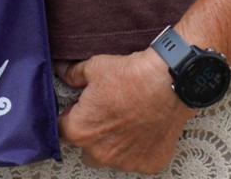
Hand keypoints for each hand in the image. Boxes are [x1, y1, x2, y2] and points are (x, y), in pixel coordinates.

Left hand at [57, 51, 192, 174]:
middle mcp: (100, 153)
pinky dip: (139, 148)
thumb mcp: (94, 68)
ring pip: (111, 157)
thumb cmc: (131, 77)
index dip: (70, 116)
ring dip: (114, 144)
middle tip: (104, 114)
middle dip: (91, 134)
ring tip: (127, 119)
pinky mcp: (149, 164)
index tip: (80, 109)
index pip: (62, 130)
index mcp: (80, 131)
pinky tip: (145, 127)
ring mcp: (126, 162)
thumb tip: (63, 72)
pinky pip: (138, 159)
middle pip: (86, 148)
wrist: (168, 83)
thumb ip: (73, 74)